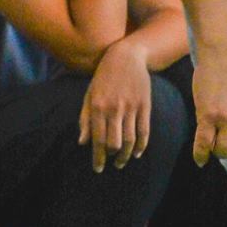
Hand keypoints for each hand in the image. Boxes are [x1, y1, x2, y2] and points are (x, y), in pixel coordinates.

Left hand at [80, 40, 152, 171]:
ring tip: (122, 162)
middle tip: (112, 164)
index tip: (98, 169)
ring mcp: (131, 107)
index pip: (97, 140)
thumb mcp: (89, 95)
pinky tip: (138, 153)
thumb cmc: (103, 77)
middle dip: (112, 157)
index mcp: (98, 107)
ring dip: (126, 155)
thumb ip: (85, 119)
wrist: (126, 57)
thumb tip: (82, 142)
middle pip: (115, 143)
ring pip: (130, 140)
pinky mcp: (144, 105)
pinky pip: (144, 131)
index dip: (98, 157)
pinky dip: (142, 145)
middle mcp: (114, 109)